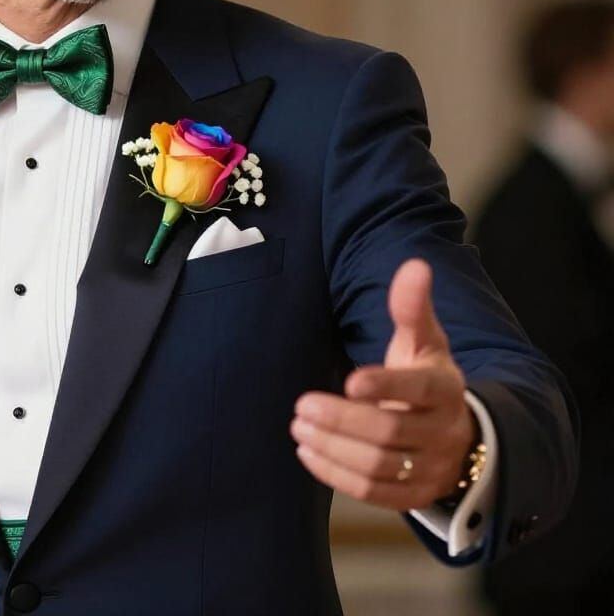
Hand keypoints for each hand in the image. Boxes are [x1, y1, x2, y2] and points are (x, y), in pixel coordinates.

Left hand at [291, 258, 476, 509]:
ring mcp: (430, 468)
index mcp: (445, 389)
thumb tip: (415, 265)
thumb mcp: (424, 340)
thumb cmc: (427, 378)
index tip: (349, 381)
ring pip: (380, 466)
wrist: (461, 434)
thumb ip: (412, 306)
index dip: (385, 386)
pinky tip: (308, 453)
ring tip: (298, 427)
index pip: (418, 390)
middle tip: (302, 405)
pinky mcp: (414, 495)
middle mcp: (443, 432)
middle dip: (342, 421)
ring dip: (334, 448)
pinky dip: (338, 475)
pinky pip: (376, 493)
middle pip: (390, 432)